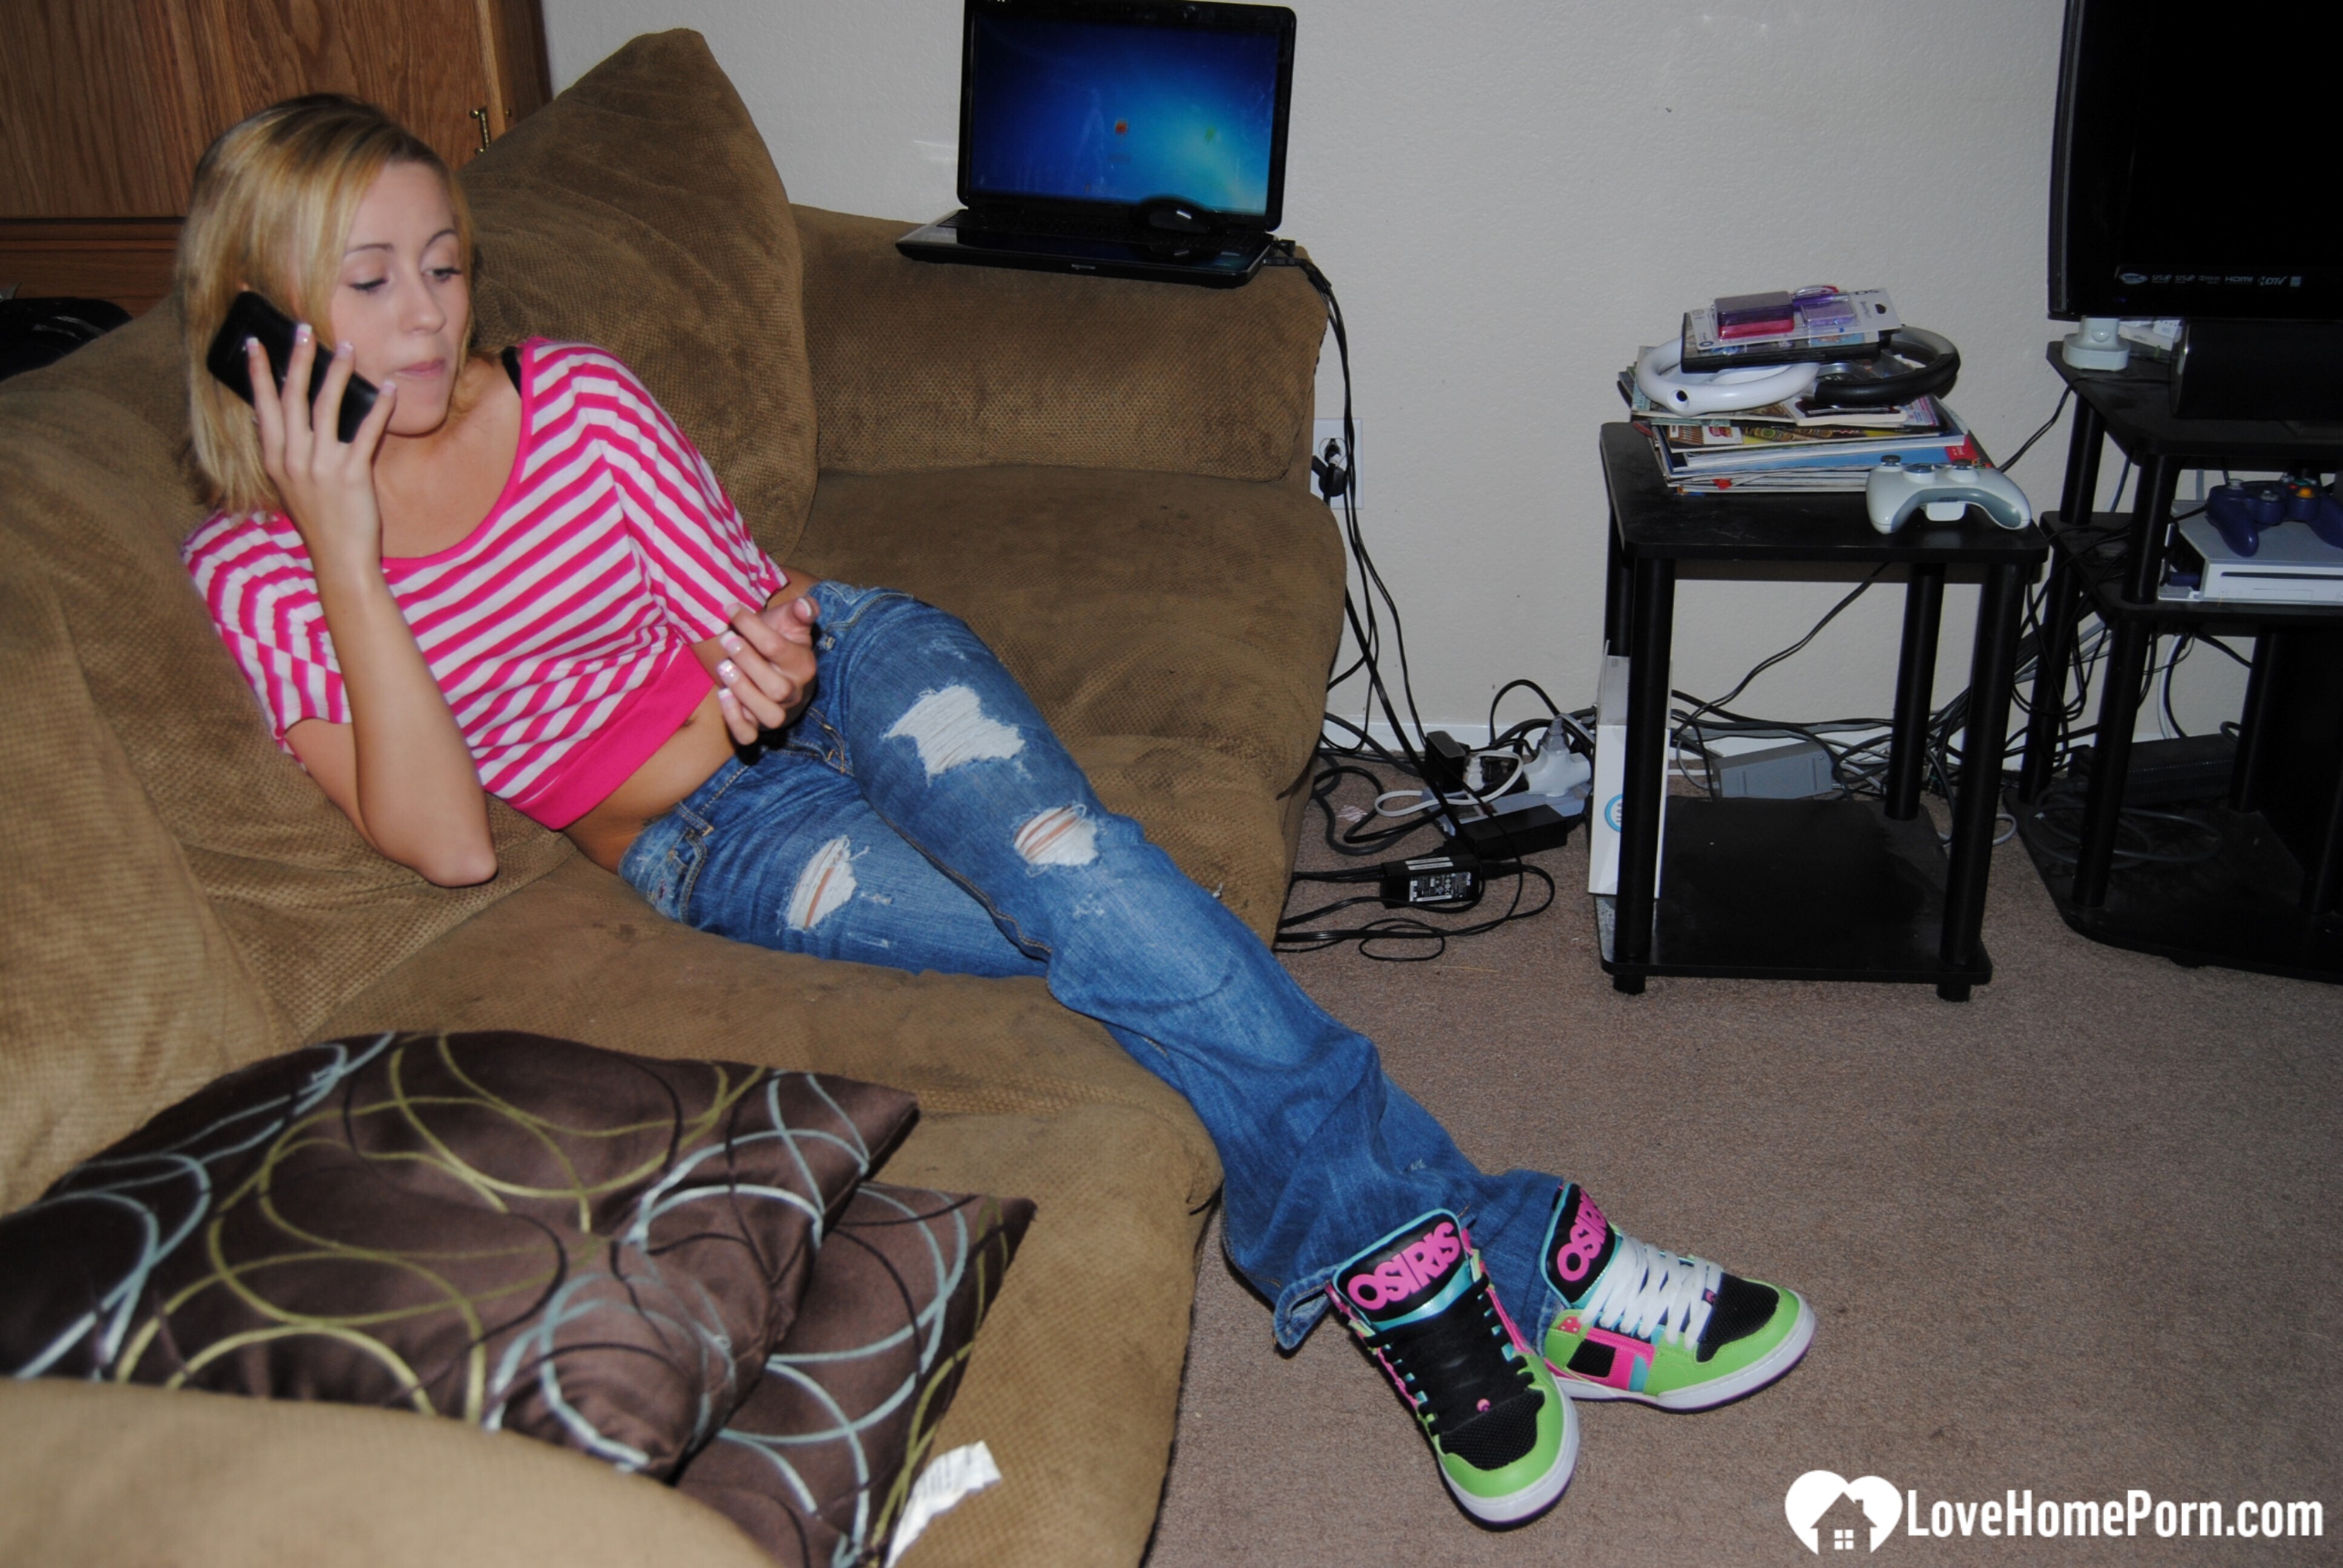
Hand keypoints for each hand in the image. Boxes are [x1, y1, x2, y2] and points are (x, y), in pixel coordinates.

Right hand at [249, 324, 396, 576]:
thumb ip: (281, 453)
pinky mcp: (351, 474)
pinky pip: (366, 432)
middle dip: (297, 358)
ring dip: (338, 373)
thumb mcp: (287, 486)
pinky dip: (378, 408)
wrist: (339, 559)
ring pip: (327, 406)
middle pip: (291, 397)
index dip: (258, 372)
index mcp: (274, 458)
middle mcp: (292, 458)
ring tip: (348, 347)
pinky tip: (387, 389)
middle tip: (303, 328)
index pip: (262, 405)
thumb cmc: (319, 521)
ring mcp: (320, 465)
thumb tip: (266, 420)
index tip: (255, 342)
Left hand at [711, 594, 817, 742]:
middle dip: (748, 662)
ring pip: (768, 715)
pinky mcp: (758, 727)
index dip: (751, 626)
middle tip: (727, 639)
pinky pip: (749, 735)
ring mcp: (778, 713)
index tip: (731, 610)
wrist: (773, 669)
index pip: (777, 648)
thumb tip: (805, 605)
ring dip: (743, 692)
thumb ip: (799, 611)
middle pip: (777, 688)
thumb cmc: (777, 643)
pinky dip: (734, 720)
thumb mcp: (789, 623)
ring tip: (724, 667)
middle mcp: (794, 692)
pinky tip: (722, 695)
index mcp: (803, 664)